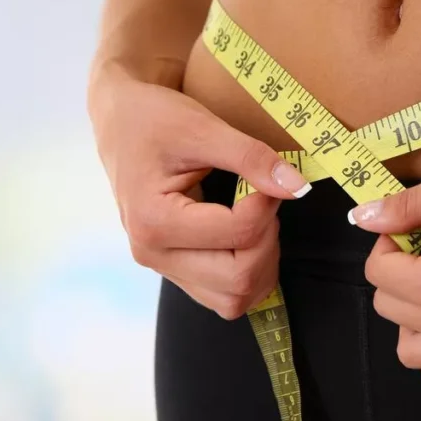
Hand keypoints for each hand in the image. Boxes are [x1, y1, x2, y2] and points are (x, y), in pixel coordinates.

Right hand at [88, 71, 311, 318]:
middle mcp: (153, 255)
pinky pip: (224, 296)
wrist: (123, 123)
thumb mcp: (203, 127)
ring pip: (234, 299)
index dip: (267, 205)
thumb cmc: (155, 120)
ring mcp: (164, 268)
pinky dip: (248, 274)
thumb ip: (251, 158)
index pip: (238, 233)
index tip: (267, 177)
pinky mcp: (176, 270)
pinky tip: (247, 238)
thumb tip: (297, 188)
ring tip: (256, 221)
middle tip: (263, 201)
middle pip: (239, 279)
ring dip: (262, 264)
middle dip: (268, 240)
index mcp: (154, 221)